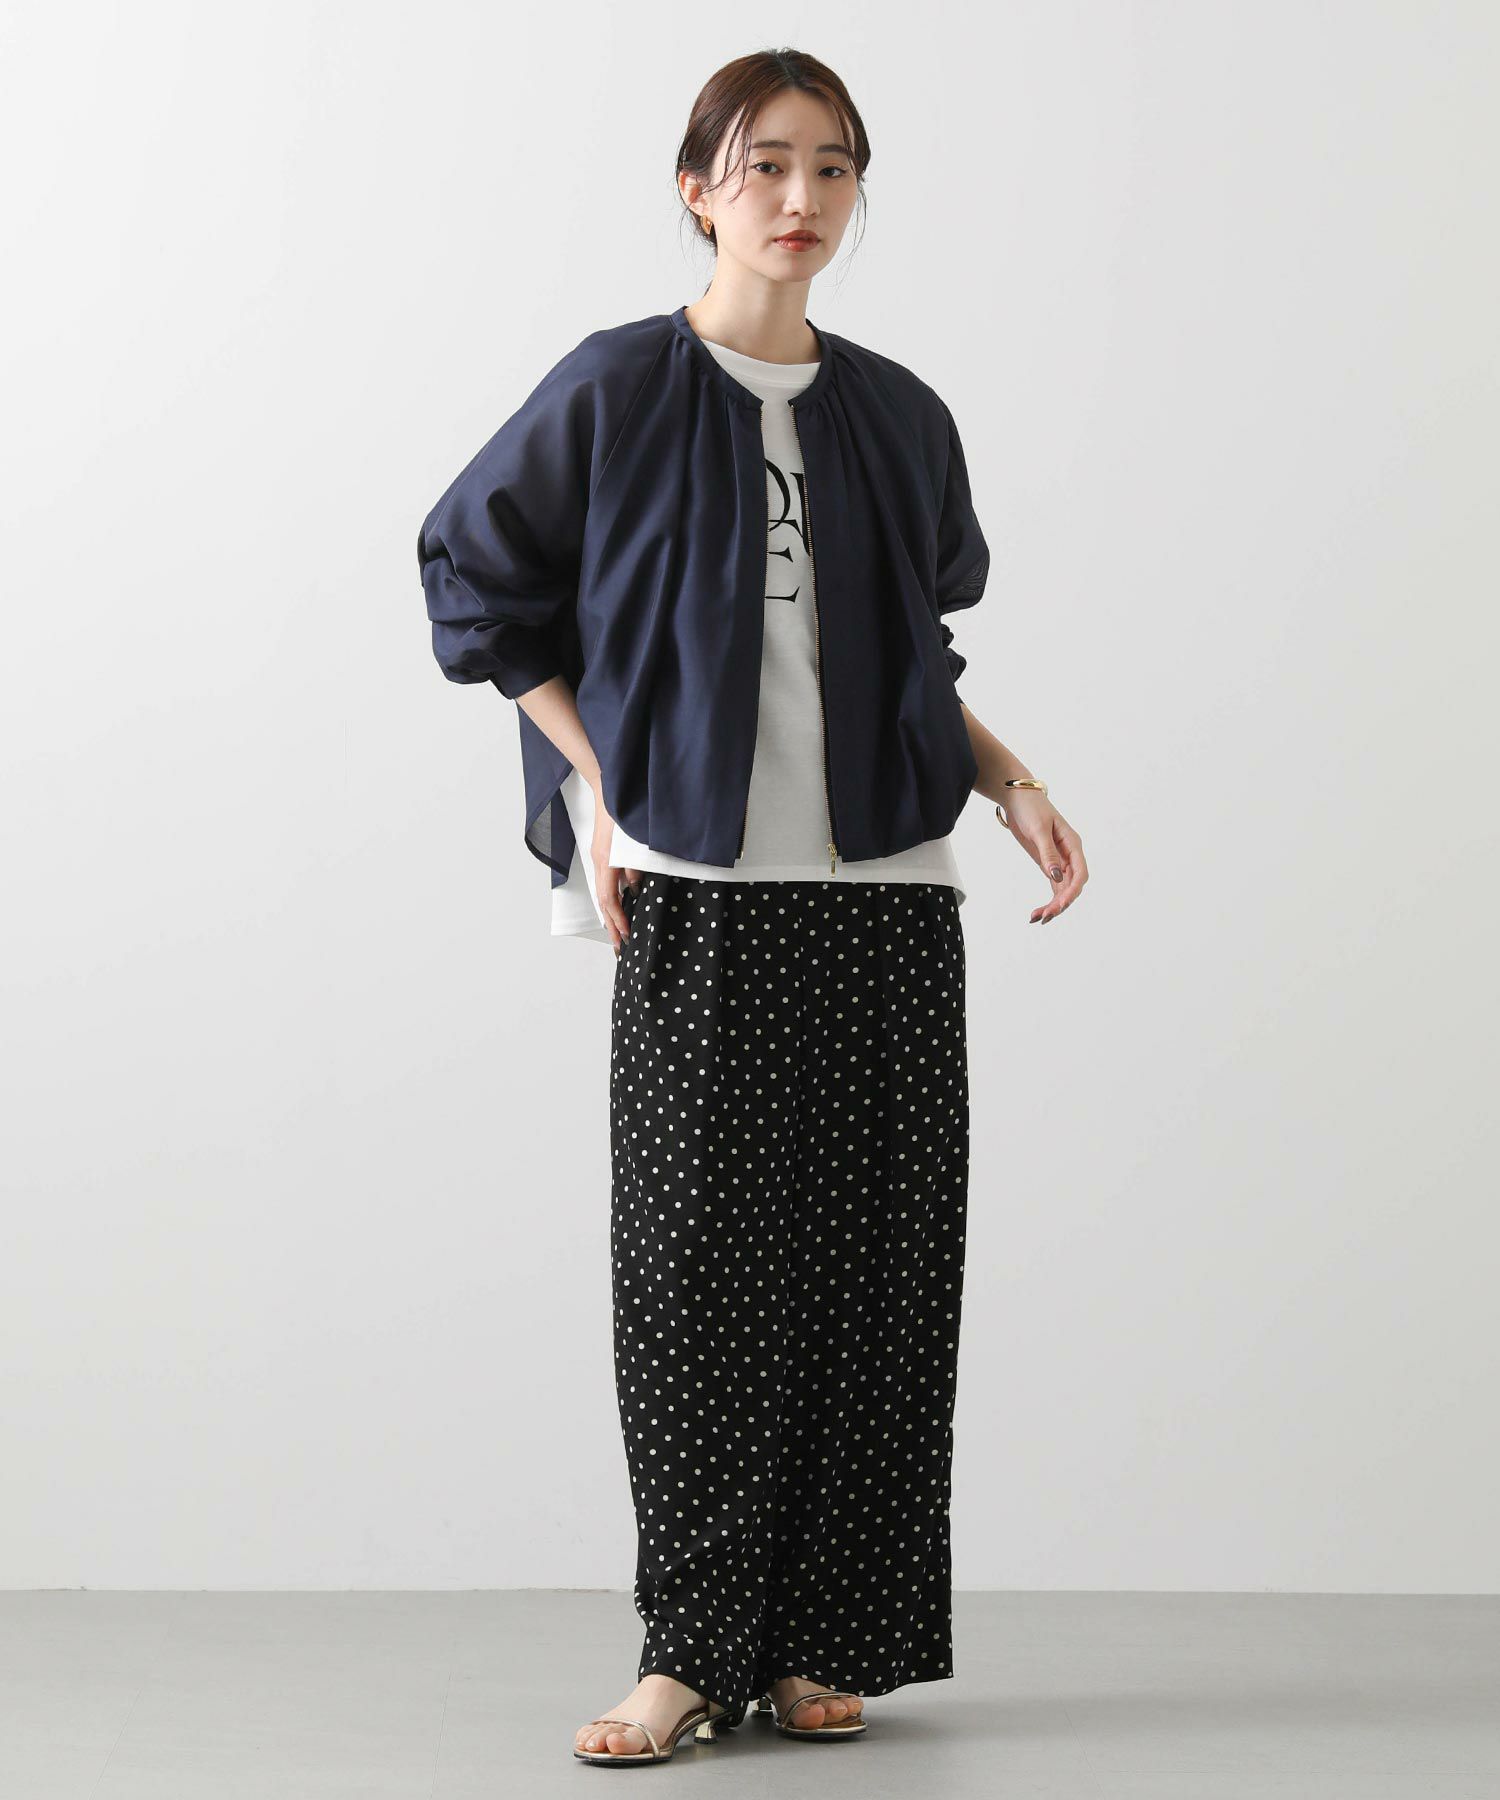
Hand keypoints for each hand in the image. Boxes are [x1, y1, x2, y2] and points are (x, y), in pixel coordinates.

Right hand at [590, 799, 640, 953]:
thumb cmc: (623, 810)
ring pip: (604, 892)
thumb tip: (637, 888)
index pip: (610, 899)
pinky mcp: (603, 852)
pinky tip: (622, 904)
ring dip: (611, 914)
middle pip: (603, 901)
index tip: (627, 935)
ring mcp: (600, 857)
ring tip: (619, 932)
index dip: (618, 919)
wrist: (610, 787)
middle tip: (619, 947)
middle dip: (611, 925)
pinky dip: (613, 897)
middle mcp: (600, 861)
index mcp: (606, 860)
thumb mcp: (635, 840)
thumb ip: (637, 865)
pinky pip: (606, 881)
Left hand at [999, 791, 1087, 923]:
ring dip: (1053, 905)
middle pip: (1072, 885)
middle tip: (1045, 916)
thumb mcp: (1038, 830)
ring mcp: (1059, 860)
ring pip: (1063, 889)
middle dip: (1061, 902)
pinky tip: (1037, 913)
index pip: (1080, 873)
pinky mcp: (1048, 863)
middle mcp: (1070, 855)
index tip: (1060, 904)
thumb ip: (1048, 854)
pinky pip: (1053, 886)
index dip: (1073, 891)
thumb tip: (1057, 876)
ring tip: (1037, 919)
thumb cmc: (1030, 808)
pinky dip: (1048, 900)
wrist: (1018, 797)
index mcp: (1073, 844)